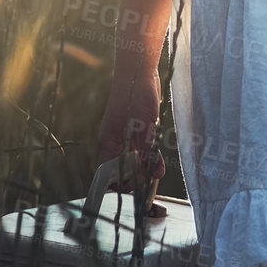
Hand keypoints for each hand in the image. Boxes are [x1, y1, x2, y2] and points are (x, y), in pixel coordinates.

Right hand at [96, 72, 165, 190]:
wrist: (140, 72)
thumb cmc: (136, 96)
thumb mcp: (145, 127)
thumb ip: (149, 151)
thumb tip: (154, 174)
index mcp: (108, 144)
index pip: (107, 174)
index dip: (118, 186)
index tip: (133, 194)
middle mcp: (114, 143)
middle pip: (121, 170)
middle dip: (134, 180)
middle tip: (149, 186)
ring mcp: (125, 137)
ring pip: (133, 161)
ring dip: (144, 168)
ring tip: (155, 174)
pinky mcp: (137, 130)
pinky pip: (142, 150)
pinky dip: (150, 156)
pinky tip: (158, 161)